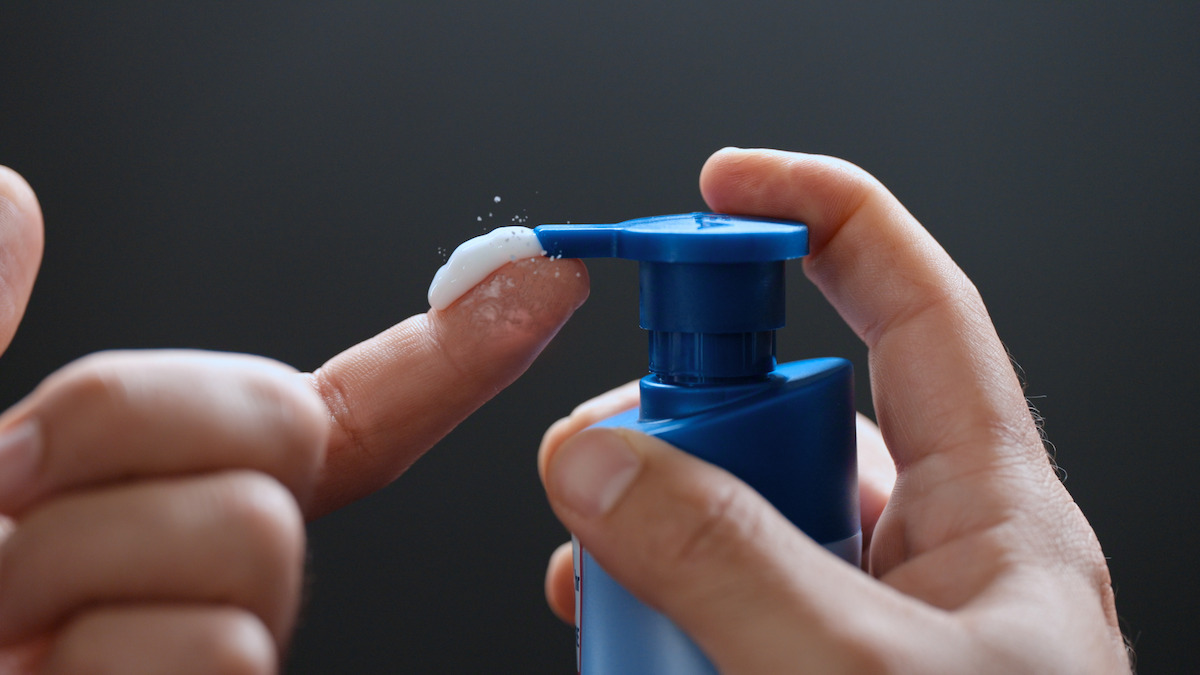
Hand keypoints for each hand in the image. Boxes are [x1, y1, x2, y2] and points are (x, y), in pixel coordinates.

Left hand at [0, 166, 587, 671]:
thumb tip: (11, 202)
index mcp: (116, 497)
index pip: (310, 412)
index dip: (434, 347)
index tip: (531, 286)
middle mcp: (178, 574)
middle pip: (286, 434)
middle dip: (135, 429)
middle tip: (3, 498)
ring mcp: (196, 657)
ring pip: (253, 543)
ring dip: (87, 564)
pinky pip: (214, 652)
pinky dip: (104, 657)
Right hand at [538, 149, 1128, 672]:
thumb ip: (722, 560)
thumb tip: (598, 460)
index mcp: (990, 510)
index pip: (910, 304)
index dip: (823, 220)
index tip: (722, 184)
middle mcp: (927, 550)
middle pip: (791, 416)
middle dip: (691, 420)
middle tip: (610, 462)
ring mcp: (864, 616)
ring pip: (738, 515)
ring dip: (654, 532)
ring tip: (605, 590)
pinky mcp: (811, 668)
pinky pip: (721, 600)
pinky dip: (657, 608)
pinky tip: (621, 636)